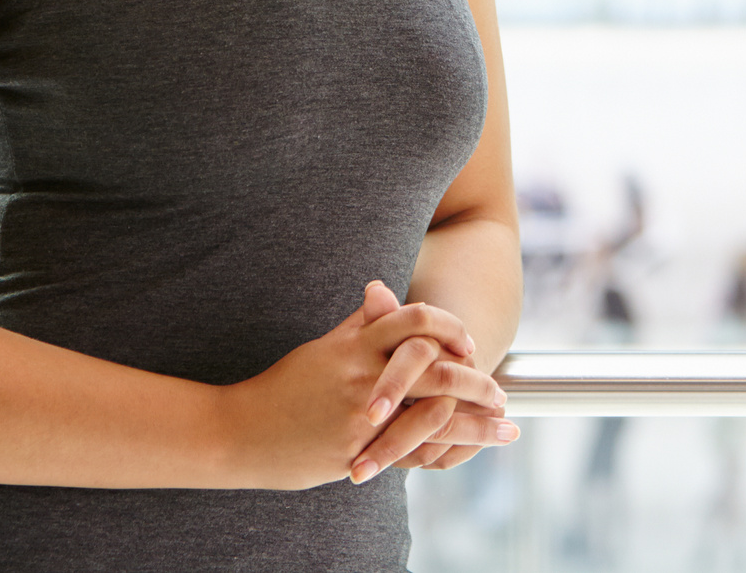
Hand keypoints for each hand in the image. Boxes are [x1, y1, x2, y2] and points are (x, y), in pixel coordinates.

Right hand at [224, 282, 512, 489]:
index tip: (471, 343)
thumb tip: (382, 292)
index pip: (416, 321)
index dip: (450, 328)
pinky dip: (442, 450)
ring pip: (432, 417)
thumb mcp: (323, 347)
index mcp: (357, 345)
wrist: (240, 430)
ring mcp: (360, 418)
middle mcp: (363, 377)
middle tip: (502, 392)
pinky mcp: (355, 452)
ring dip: (476, 424)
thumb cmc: (284, 386)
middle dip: (477, 382)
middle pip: (437, 371)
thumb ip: (358, 323)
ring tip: (505, 426)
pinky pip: (408, 451)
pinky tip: (464, 452)